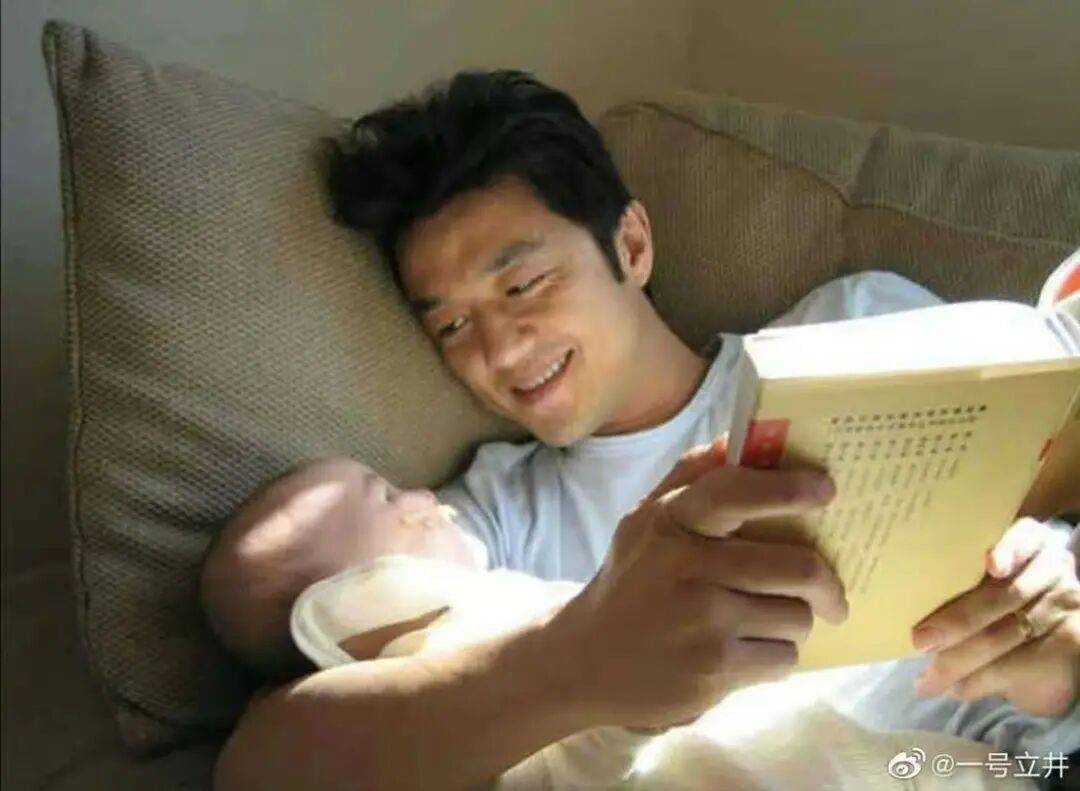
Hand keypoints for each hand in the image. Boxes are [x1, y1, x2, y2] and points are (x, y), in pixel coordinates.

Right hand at [548, 438, 846, 729]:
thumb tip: (737, 440)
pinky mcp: (714, 669)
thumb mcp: (645, 522)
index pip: (735, 491)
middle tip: (832, 596)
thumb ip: (689, 478)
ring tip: (765, 624)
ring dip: (793, 623)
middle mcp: (686, 567)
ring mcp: (703, 621)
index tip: (825, 489)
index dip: (787, 488)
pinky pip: (782, 659)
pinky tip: (743, 653)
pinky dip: (773, 657)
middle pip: (796, 567)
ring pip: (796, 617)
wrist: (585, 662)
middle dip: (826, 584)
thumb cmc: (630, 583)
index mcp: (671, 521)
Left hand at [911, 517, 1079, 716]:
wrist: (1050, 620)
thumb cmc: (994, 586)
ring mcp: (1063, 605)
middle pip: (1005, 596)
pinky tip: (957, 689)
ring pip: (1008, 636)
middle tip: (919, 641)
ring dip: (961, 662)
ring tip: (927, 680)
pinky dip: (983, 680)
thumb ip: (959, 571)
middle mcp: (1051, 569)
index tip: (992, 564)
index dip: (1010, 549)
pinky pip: (1021, 666)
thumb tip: (901, 591)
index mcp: (1029, 542)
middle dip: (959, 621)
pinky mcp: (1070, 642)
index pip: (1025, 537)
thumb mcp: (982, 570)